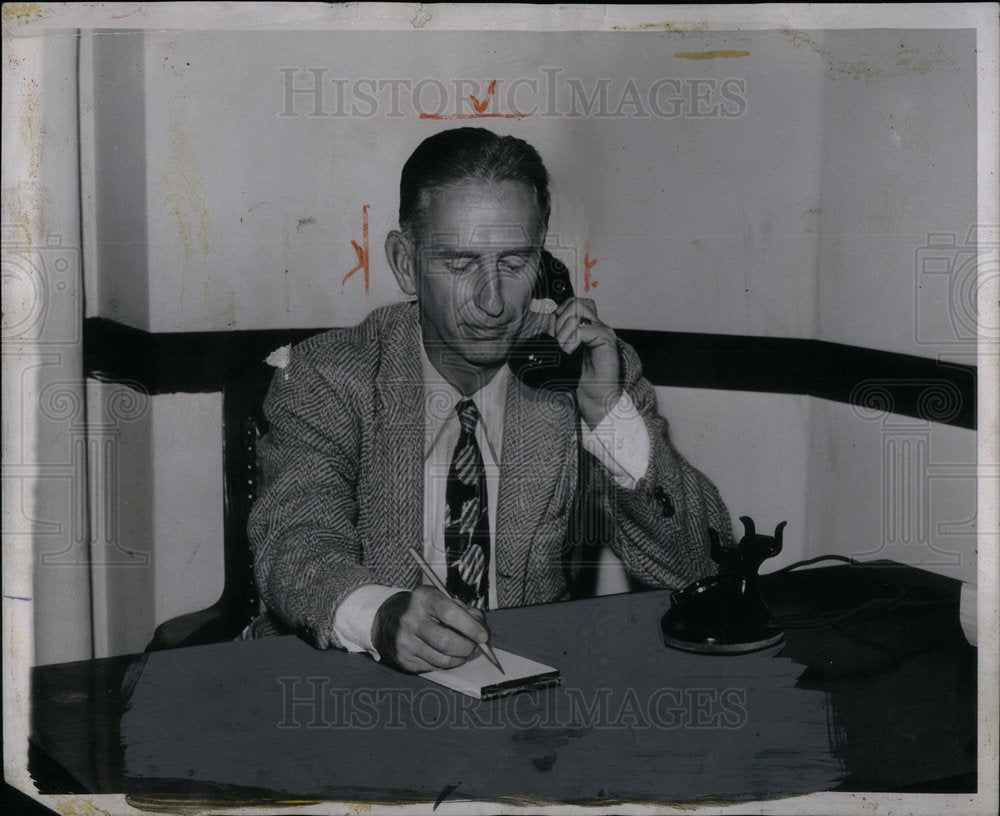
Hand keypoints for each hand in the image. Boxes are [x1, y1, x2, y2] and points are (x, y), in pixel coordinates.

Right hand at [371, 586, 489, 672]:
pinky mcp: (403, 660)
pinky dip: (447, 663)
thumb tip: (482, 631)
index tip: (483, 636)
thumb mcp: (441, 599)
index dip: (470, 627)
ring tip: (464, 651)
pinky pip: (434, 667)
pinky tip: (448, 655)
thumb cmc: (423, 608)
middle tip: (475, 646)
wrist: (387, 619)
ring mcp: (404, 642)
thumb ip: (464, 611)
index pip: (450, 613)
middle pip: (446, 641)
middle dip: (468, 647)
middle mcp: (410, 619)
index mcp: (422, 598)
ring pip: (442, 659)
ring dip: (460, 658)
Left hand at [550, 298, 620, 427]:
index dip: (559, 314)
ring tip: (562, 348)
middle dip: (560, 320)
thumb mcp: (563, 351)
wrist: (596, 397)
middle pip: (575, 303)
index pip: (572, 303)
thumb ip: (559, 333)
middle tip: (557, 341)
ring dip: (564, 331)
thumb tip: (551, 317)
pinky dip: (570, 341)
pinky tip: (568, 353)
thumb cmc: (580, 378)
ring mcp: (603, 330)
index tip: (553, 334)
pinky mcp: (606, 339)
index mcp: (589, 326)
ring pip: (577, 312)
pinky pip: (581, 330)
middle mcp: (598, 325)